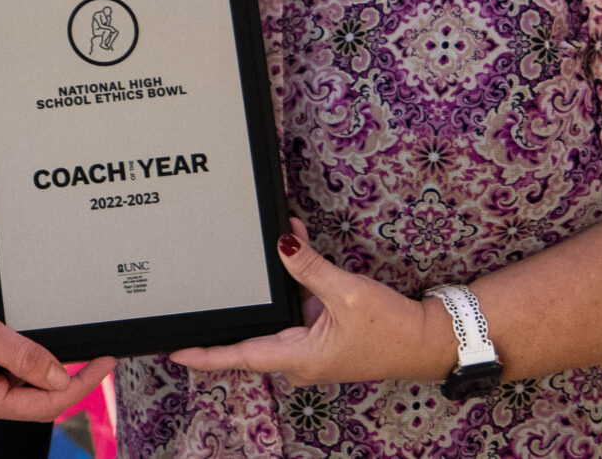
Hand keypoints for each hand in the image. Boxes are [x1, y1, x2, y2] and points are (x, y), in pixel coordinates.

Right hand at [0, 275, 115, 425]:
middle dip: (60, 377)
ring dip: (34, 368)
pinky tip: (17, 344)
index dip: (79, 384)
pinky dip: (13, 362)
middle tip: (91, 354)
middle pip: (29, 400)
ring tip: (48, 342)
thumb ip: (25, 356)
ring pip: (13, 388)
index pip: (42, 404)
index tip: (103, 366)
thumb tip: (58, 376)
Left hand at [167, 220, 457, 387]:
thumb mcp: (347, 293)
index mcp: (299, 357)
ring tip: (254, 255)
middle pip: (252, 338)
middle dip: (232, 312)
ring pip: (276, 319)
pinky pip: (297, 311)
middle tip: (199, 296)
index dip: (205, 354)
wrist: (427, 340)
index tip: (174, 350)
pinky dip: (293, 284)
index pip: (240, 356)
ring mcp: (312, 349)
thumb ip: (310, 268)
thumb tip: (283, 244)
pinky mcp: (325, 337)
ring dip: (267, 291)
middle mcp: (300, 359)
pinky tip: (296, 248)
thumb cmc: (391, 328)